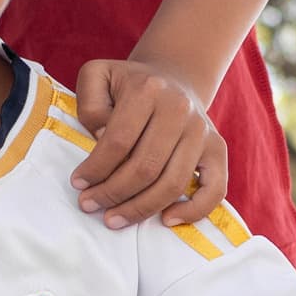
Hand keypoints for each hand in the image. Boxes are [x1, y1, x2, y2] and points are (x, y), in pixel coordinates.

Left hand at [71, 57, 224, 228]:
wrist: (173, 77)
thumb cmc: (128, 85)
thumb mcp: (98, 76)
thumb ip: (90, 102)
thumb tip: (102, 136)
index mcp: (149, 89)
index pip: (118, 141)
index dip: (95, 169)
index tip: (78, 184)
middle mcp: (180, 109)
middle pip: (145, 167)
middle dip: (112, 193)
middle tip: (89, 204)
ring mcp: (202, 131)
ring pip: (172, 183)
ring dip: (140, 208)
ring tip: (114, 218)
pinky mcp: (217, 149)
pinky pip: (215, 189)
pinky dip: (194, 211)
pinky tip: (166, 219)